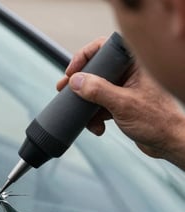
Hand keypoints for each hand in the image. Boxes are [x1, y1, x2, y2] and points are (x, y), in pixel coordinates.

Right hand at [57, 37, 184, 168]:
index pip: (104, 49)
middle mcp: (128, 74)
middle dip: (79, 85)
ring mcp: (123, 89)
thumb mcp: (123, 105)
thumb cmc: (156, 121)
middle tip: (63, 90)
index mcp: (134, 64)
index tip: (71, 72)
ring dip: (86, 106)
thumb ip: (98, 91)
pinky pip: (99, 106)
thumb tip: (75, 81)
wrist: (167, 143)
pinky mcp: (120, 105)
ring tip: (84, 120)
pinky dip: (94, 117)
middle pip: (95, 71)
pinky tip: (97, 128)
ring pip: (95, 91)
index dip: (84, 57)